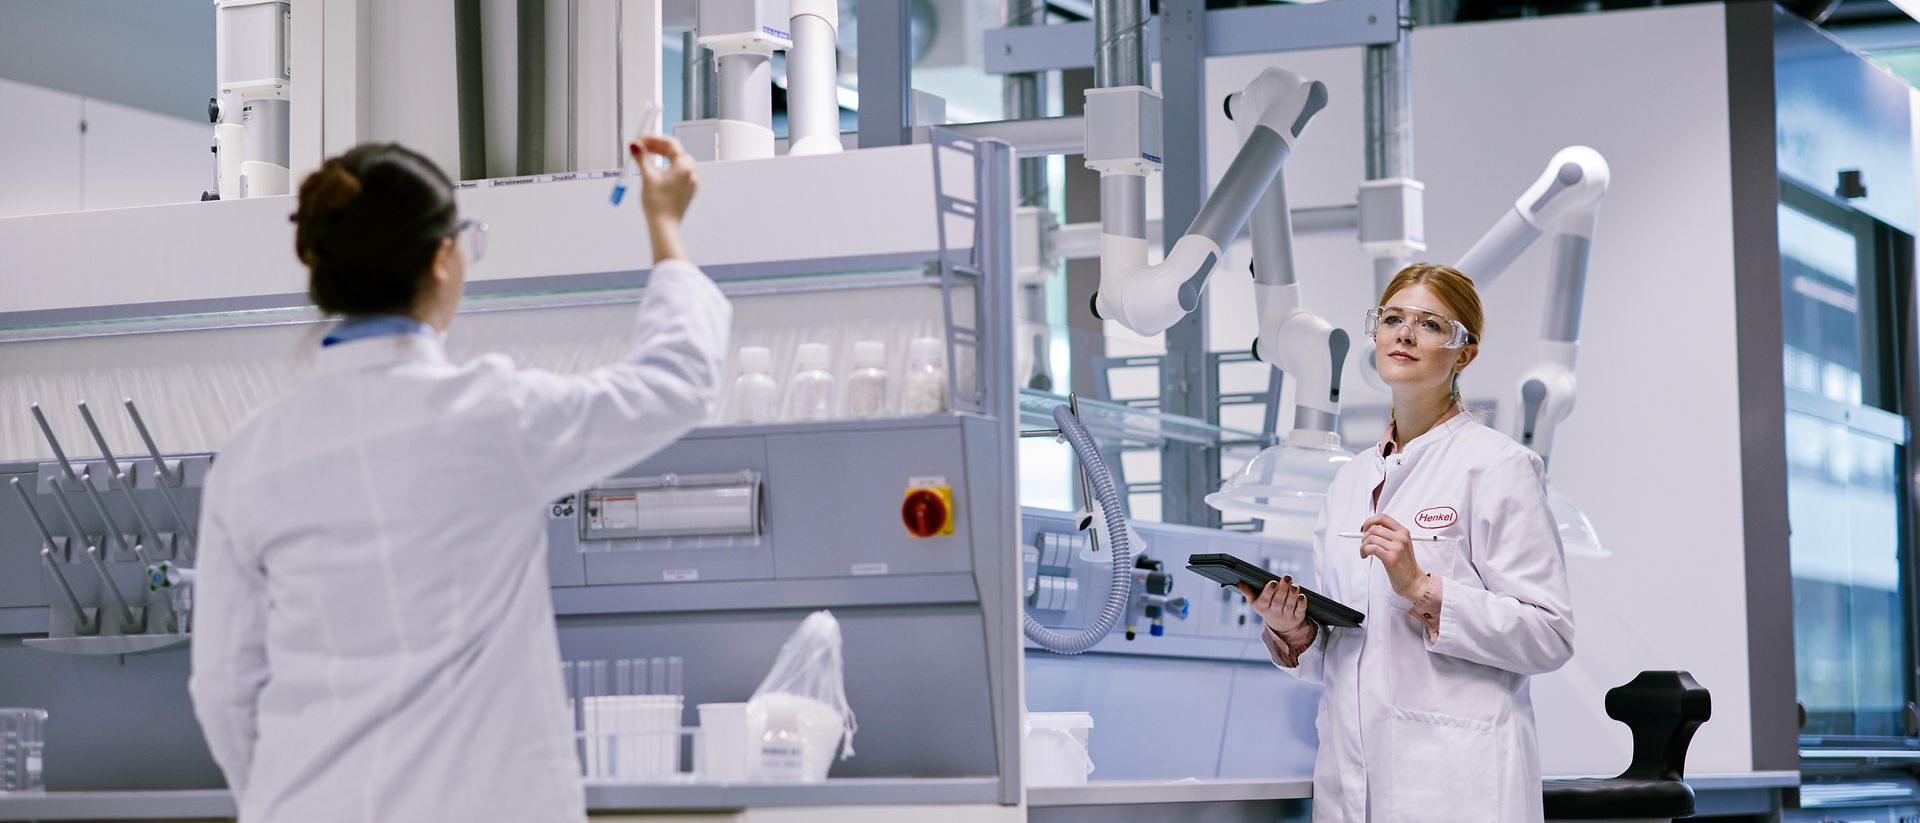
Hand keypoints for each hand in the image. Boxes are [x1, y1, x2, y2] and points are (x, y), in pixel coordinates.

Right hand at [630, 135, 695, 261]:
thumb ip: (642, 158)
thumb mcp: (647, 177)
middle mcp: (691, 174)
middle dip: (657, 147)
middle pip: (675, 152)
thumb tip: (635, 145)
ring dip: (661, 157)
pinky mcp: (686, 191)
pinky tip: (655, 170)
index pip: (671, 144)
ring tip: (646, 157)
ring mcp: (690, 183)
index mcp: (684, 167)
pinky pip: (678, 174)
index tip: (642, 139)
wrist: (664, 226)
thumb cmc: (658, 205)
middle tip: (642, 146)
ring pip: (676, 163)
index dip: (655, 139)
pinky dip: (666, 168)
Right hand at [1237, 576, 1308, 633]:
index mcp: (1263, 607)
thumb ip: (1248, 593)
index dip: (1269, 591)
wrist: (1280, 626)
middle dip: (1283, 588)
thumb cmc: (1267, 608)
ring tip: (1294, 585)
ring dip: (1292, 594)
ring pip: (1290, 605)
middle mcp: (1274, 612)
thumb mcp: (1256, 602)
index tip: (1273, 582)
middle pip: (1278, 601)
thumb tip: (1239, 583)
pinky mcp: (1297, 616)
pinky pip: (1300, 610)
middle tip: (1287, 577)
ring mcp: (1286, 615)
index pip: (1265, 599)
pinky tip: (1302, 596)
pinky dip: (1301, 604)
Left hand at [1358, 514, 1424, 599]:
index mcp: (1403, 532)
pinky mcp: (1391, 558)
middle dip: (1364, 536)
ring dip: (1363, 546)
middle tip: (1364, 544)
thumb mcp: (1401, 545)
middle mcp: (1401, 537)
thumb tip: (1369, 530)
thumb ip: (1388, 535)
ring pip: (1370, 538)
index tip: (1365, 528)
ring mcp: (1397, 547)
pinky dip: (1364, 551)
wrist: (1413, 581)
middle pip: (1374, 528)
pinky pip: (1371, 548)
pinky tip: (1365, 556)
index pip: (1383, 518)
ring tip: (1365, 552)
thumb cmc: (1405, 564)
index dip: (1370, 521)